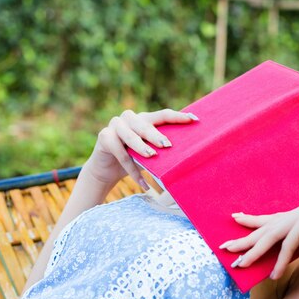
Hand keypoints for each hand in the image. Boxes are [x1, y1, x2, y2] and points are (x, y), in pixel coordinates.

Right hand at [84, 109, 198, 188]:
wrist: (107, 170)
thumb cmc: (134, 159)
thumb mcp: (150, 153)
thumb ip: (161, 148)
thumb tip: (188, 156)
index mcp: (145, 118)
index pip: (163, 115)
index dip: (178, 117)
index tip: (194, 119)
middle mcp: (130, 118)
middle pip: (146, 125)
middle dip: (157, 135)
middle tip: (168, 146)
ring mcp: (115, 124)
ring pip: (130, 135)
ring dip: (141, 147)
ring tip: (152, 157)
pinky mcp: (104, 136)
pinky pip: (119, 152)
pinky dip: (131, 168)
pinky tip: (143, 183)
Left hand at [219, 195, 298, 286]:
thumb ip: (296, 239)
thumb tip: (272, 244)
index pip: (278, 216)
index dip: (256, 220)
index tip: (237, 218)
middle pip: (272, 224)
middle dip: (247, 237)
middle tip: (226, 245)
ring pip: (274, 234)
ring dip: (254, 251)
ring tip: (239, 264)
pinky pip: (287, 244)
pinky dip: (279, 261)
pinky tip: (274, 276)